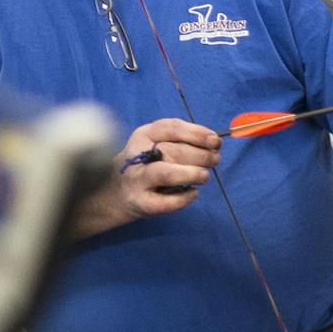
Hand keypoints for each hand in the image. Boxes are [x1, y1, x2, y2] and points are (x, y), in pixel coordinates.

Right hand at [83, 119, 214, 230]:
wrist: (118, 191)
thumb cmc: (148, 163)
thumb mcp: (158, 142)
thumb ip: (184, 139)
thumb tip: (214, 141)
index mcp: (143, 136)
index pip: (170, 129)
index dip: (196, 134)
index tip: (215, 141)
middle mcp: (137, 156)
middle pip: (173, 152)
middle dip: (201, 156)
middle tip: (215, 160)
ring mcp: (137, 180)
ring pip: (166, 174)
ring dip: (192, 174)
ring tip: (204, 175)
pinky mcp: (141, 202)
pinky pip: (166, 201)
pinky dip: (185, 198)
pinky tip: (193, 193)